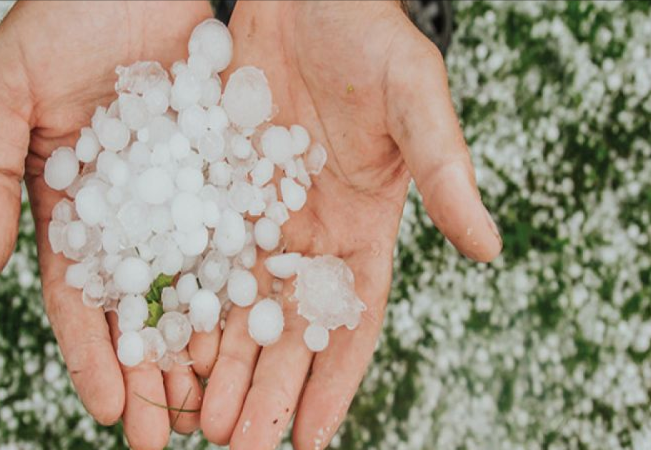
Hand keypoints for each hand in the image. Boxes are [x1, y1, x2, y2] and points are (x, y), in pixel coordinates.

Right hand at [0, 2, 212, 448]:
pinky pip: (240, 235)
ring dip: (203, 349)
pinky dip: (245, 286)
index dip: (94, 355)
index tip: (111, 412)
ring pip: (195, 286)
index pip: (82, 299)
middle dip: (152, 376)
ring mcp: (181, 197)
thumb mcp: (5, 91)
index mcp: (73, 206)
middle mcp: (132, 213)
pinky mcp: (226, 173)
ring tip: (219, 409)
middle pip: (142, 309)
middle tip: (167, 439)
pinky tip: (260, 333)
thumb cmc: (61, 19)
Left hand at [198, 2, 502, 448]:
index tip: (313, 438)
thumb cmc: (370, 36)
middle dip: (268, 390)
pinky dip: (183, 303)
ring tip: (196, 421)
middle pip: (288, 327)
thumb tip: (487, 250)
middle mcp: (310, 232)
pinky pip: (196, 255)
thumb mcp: (416, 100)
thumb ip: (446, 174)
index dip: (335, 379)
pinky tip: (163, 345)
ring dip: (221, 364)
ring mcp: (259, 214)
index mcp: (364, 225)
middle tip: (239, 447)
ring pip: (238, 304)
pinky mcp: (215, 189)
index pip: (353, 318)